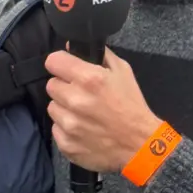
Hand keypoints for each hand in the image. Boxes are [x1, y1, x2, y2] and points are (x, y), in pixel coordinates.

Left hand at [45, 47, 161, 172]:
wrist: (140, 145)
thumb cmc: (132, 106)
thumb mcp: (123, 72)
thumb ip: (99, 55)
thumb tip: (72, 47)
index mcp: (89, 79)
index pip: (53, 61)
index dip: (60, 63)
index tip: (66, 69)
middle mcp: (75, 100)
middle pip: (51, 85)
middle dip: (64, 87)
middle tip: (80, 94)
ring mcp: (69, 125)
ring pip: (52, 107)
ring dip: (64, 108)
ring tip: (83, 113)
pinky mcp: (66, 144)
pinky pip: (56, 129)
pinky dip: (66, 128)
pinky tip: (83, 128)